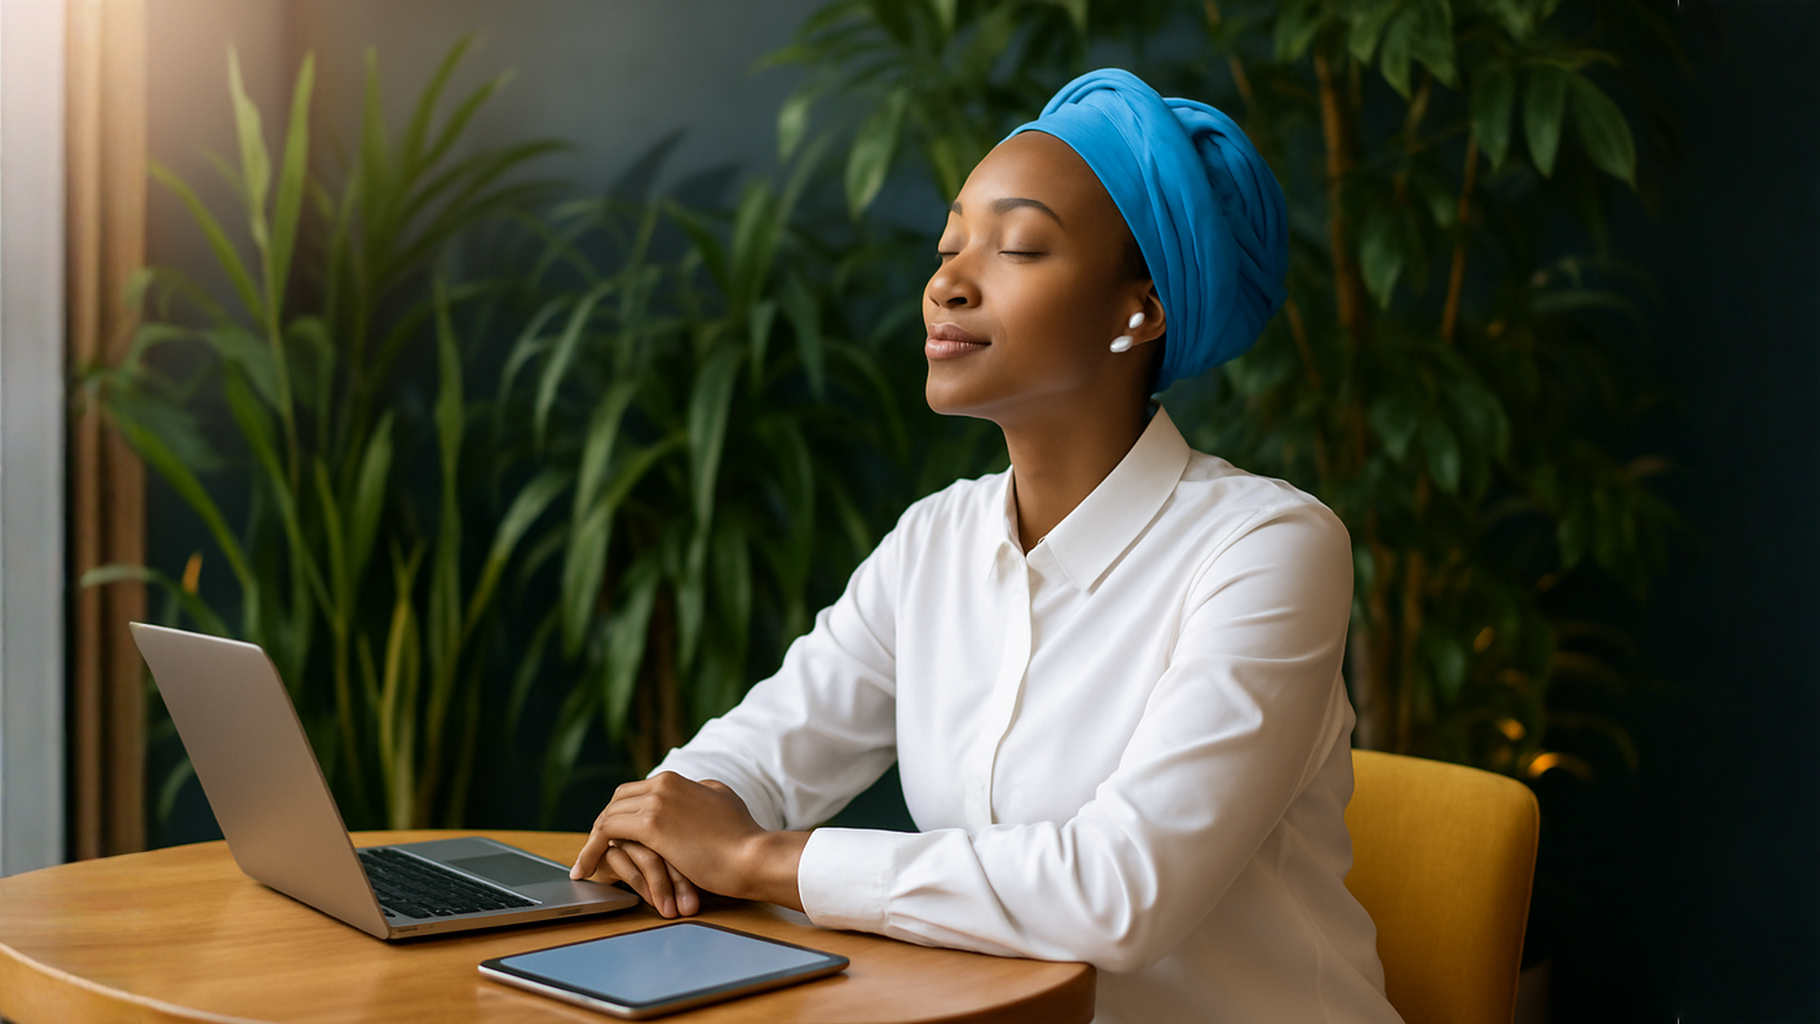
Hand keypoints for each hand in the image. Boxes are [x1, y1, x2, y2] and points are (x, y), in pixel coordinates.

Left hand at [571, 773, 808, 910]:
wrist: (755, 856)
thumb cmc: (744, 840)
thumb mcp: (725, 802)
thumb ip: (705, 795)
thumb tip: (698, 792)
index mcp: (682, 780)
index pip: (639, 791)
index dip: (623, 813)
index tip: (615, 834)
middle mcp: (666, 783)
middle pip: (619, 800)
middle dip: (604, 824)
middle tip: (595, 850)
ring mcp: (658, 801)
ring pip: (609, 815)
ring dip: (594, 839)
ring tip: (586, 864)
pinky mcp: (652, 824)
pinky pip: (607, 832)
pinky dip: (592, 849)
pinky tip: (587, 868)